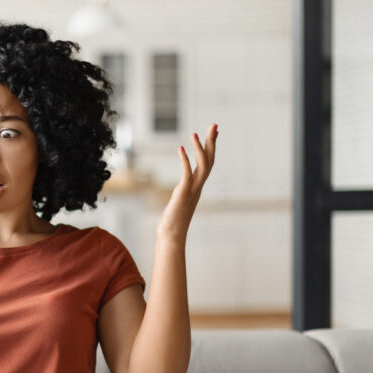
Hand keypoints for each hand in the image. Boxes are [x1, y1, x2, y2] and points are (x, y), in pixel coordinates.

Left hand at [156, 123, 217, 243]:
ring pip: (201, 165)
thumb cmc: (173, 221)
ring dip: (199, 148)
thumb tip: (182, 188)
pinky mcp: (183, 193)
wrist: (171, 235)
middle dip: (211, 142)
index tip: (214, 131)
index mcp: (197, 186)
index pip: (208, 162)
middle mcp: (198, 186)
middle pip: (209, 160)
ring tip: (194, 133)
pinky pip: (187, 174)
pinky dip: (185, 161)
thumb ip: (182, 192)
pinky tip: (180, 149)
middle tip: (214, 124)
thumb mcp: (179, 201)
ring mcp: (192, 190)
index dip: (211, 146)